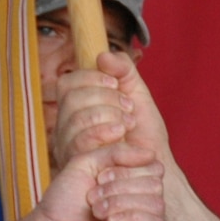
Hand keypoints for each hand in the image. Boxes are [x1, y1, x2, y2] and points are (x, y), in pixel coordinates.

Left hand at [7, 143, 165, 220]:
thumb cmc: (64, 200)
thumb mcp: (85, 163)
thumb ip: (116, 152)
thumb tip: (150, 153)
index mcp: (132, 181)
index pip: (154, 167)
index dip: (127, 169)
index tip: (99, 177)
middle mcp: (141, 201)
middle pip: (155, 184)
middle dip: (120, 187)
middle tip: (93, 197)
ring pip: (156, 204)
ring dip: (120, 203)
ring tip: (97, 212)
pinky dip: (133, 219)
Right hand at [52, 50, 170, 167]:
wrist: (154, 165)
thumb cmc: (143, 132)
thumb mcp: (136, 92)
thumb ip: (123, 69)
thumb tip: (102, 56)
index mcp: (76, 106)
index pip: (67, 83)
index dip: (90, 77)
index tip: (115, 83)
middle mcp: (65, 125)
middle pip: (71, 98)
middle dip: (105, 97)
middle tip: (128, 107)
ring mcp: (67, 146)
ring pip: (75, 118)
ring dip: (108, 115)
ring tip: (128, 122)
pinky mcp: (76, 164)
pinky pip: (81, 140)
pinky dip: (104, 132)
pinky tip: (122, 134)